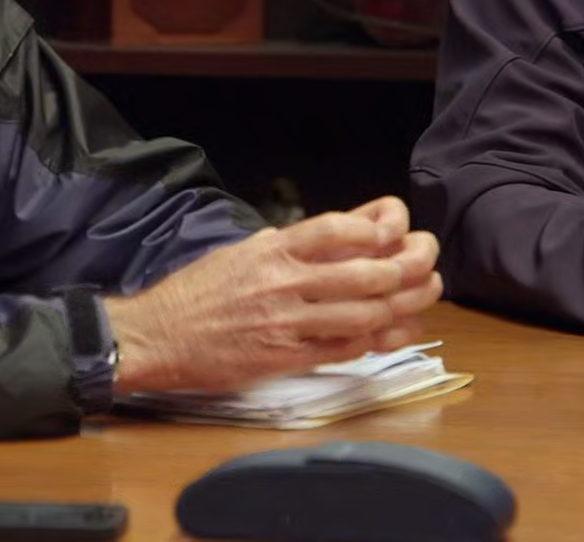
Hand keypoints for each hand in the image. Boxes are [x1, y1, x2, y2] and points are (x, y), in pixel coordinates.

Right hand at [105, 196, 442, 394]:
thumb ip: (289, 243)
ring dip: (402, 305)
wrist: (156, 336)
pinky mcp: (285, 358)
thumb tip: (339, 231)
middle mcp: (283, 282)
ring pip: (364, 312)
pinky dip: (375, 339)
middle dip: (407, 267)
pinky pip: (344, 349)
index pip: (339, 227)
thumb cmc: (197, 293)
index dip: (379, 226)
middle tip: (427, 263)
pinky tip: (391, 332)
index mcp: (272, 249)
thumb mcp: (242, 252)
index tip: (399, 227)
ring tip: (422, 295)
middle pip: (366, 272)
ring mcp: (286, 323)